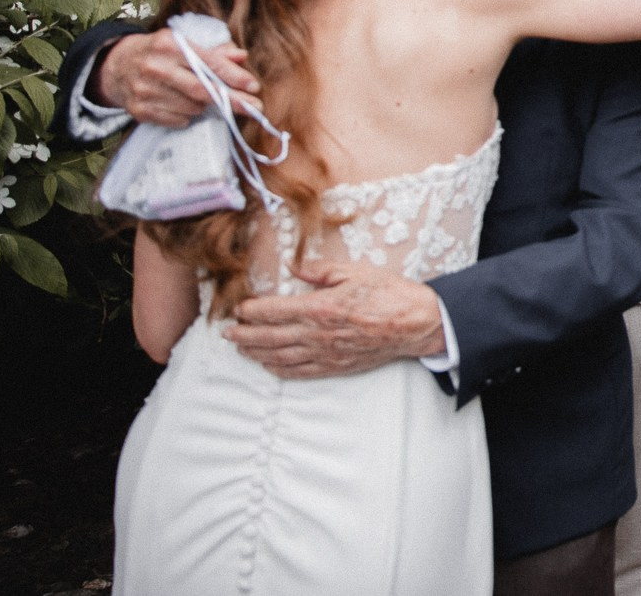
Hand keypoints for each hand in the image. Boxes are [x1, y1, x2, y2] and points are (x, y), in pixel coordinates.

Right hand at [96, 29, 259, 126]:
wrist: (116, 65)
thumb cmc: (159, 52)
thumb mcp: (183, 42)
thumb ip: (214, 51)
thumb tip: (241, 57)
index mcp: (170, 44)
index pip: (208, 63)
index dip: (233, 76)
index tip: (254, 87)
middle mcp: (155, 67)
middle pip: (201, 89)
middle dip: (232, 99)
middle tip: (255, 108)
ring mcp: (145, 90)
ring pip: (192, 107)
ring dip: (204, 105)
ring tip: (198, 95)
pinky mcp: (139, 110)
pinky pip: (177, 119)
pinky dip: (187, 115)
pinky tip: (182, 104)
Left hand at [226, 261, 445, 378]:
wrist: (415, 323)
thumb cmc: (388, 294)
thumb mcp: (355, 271)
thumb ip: (320, 271)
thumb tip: (293, 269)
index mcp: (321, 307)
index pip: (273, 311)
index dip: (251, 311)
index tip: (238, 308)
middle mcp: (318, 334)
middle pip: (269, 337)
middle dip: (243, 335)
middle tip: (226, 332)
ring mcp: (325, 353)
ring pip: (279, 356)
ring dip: (255, 352)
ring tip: (240, 347)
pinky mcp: (335, 366)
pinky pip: (298, 371)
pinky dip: (278, 368)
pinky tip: (267, 364)